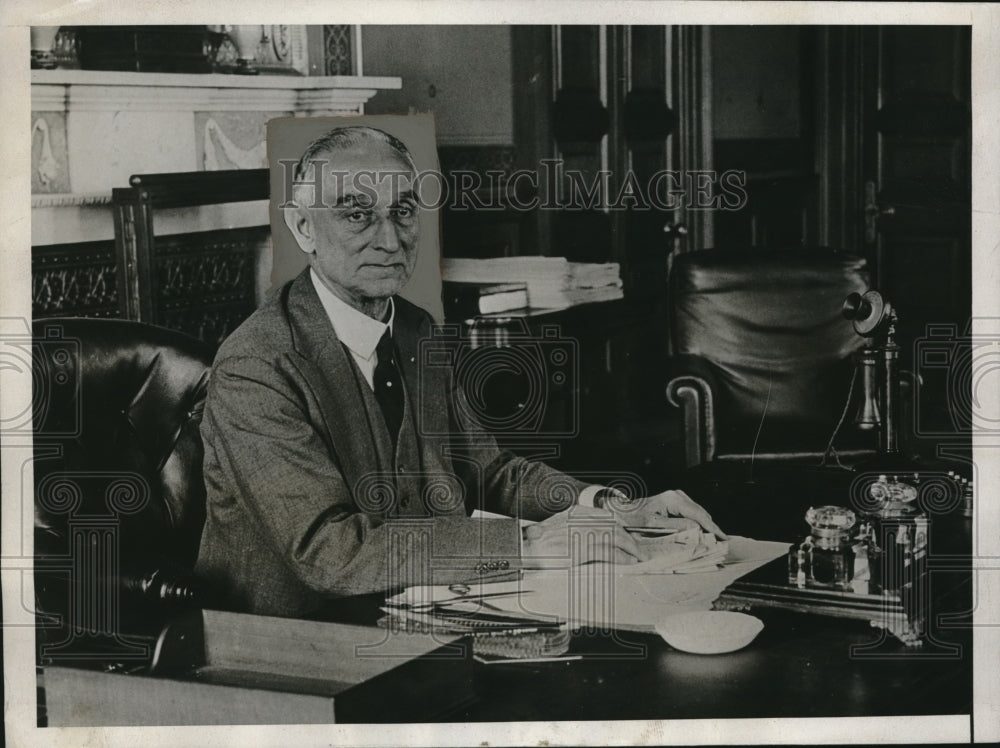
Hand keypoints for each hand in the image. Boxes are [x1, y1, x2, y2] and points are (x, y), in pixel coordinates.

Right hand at [521, 506, 648, 567]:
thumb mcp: (558, 527)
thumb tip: (597, 537)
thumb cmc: (538, 543)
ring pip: (616, 539)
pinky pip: (609, 553)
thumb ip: (576, 528)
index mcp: (575, 512)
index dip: (622, 527)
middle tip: (639, 549)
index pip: (607, 516)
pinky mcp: (582, 549)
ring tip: (638, 557)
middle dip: (630, 539)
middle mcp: (581, 520)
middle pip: (614, 527)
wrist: (523, 549)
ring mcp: (582, 534)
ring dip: (631, 549)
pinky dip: (623, 558)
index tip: (629, 535)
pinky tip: (628, 562)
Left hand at [607, 489, 726, 539]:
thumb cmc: (635, 519)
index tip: (722, 538)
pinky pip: (692, 514)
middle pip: (701, 513)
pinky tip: (701, 535)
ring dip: (705, 527)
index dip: (712, 528)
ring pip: (698, 514)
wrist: (623, 512)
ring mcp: (678, 498)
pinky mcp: (677, 503)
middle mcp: (677, 495)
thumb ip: (677, 527)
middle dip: (710, 529)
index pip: (698, 514)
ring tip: (714, 542)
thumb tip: (697, 529)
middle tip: (721, 544)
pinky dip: (697, 524)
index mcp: (673, 499)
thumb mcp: (655, 526)